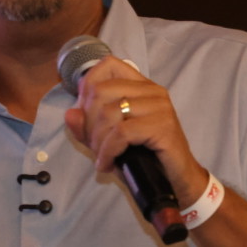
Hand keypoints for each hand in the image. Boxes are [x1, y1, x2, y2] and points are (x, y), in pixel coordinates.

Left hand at [63, 56, 209, 202]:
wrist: (175, 181)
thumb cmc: (145, 158)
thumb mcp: (110, 140)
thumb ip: (88, 126)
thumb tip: (70, 114)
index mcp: (142, 87)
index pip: (109, 65)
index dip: (88, 86)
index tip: (86, 114)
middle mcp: (152, 91)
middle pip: (101, 91)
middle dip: (89, 122)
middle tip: (94, 145)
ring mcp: (159, 107)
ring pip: (109, 113)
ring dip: (97, 141)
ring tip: (102, 158)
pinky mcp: (162, 126)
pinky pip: (122, 133)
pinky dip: (108, 151)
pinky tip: (107, 164)